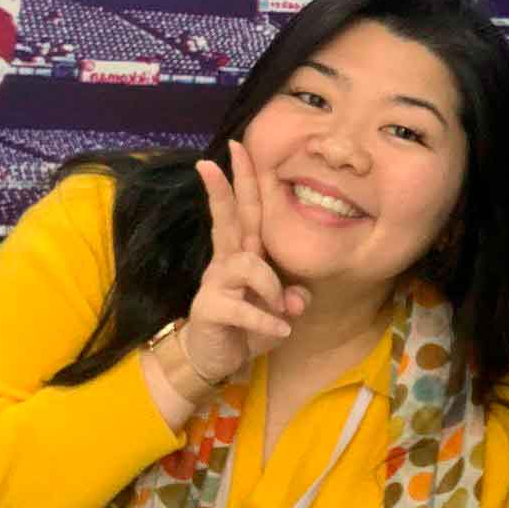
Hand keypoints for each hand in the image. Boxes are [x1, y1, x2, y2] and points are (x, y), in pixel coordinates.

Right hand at [186, 140, 309, 383]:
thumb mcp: (279, 310)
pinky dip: (267, 320)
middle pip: (229, 218)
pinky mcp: (210, 308)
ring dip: (271, 287)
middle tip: (215, 159)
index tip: (237, 146)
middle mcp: (226, 261)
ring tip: (281, 311)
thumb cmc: (248, 326)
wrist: (215, 360)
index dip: (242, 179)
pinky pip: (244, 307)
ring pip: (248, 265)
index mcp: (243, 253)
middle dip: (226, 187)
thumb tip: (298, 300)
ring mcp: (215, 283)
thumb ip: (293, 298)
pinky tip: (280, 331)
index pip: (245, 211)